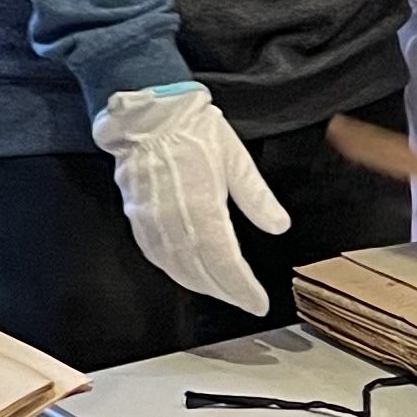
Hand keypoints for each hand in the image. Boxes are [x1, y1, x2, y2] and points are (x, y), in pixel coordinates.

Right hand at [92, 83, 286, 317]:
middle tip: (246, 301)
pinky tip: (189, 274)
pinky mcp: (137, 217)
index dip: (242, 289)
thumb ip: (257, 197)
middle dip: (226, 291)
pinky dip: (177, 271)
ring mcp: (151, 222)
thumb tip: (279, 226)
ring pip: (178, 269)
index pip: (226, 263)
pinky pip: (157, 256)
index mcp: (202, 207)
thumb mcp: (236, 158)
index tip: (259, 303)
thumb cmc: (193, 129)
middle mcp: (174, 222)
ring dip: (202, 285)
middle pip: (202, 272)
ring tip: (224, 292)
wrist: (146, 113)